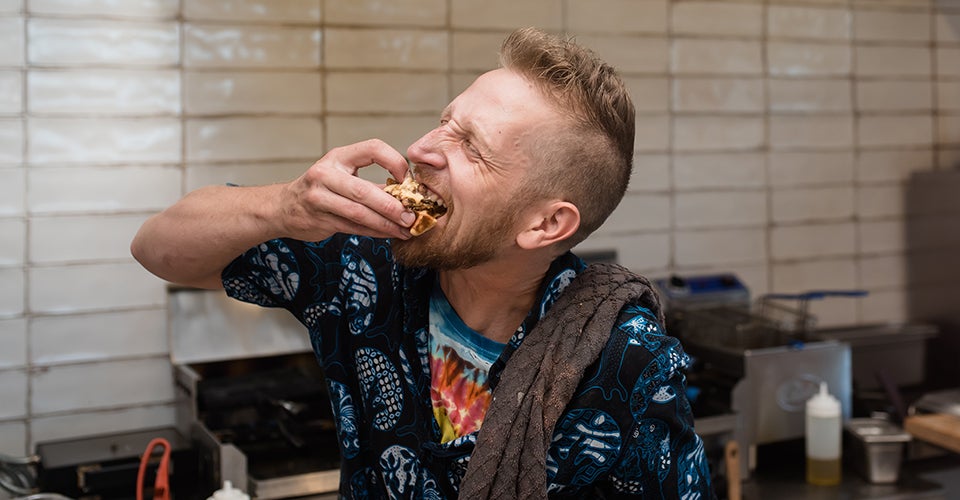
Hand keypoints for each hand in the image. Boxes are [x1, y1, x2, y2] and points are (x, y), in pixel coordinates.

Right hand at [277, 139, 416, 240]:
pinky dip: (375, 232)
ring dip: (386, 224)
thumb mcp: (343, 176)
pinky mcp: (318, 219)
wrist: (284, 207)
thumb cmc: (322, 188)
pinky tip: (390, 234)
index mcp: (338, 157)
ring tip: (406, 230)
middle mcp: (325, 174)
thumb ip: (374, 184)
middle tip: (411, 216)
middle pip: (364, 190)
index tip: (407, 180)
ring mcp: (318, 197)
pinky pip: (353, 227)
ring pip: (359, 213)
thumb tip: (411, 196)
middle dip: (391, 205)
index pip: (373, 148)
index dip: (394, 161)